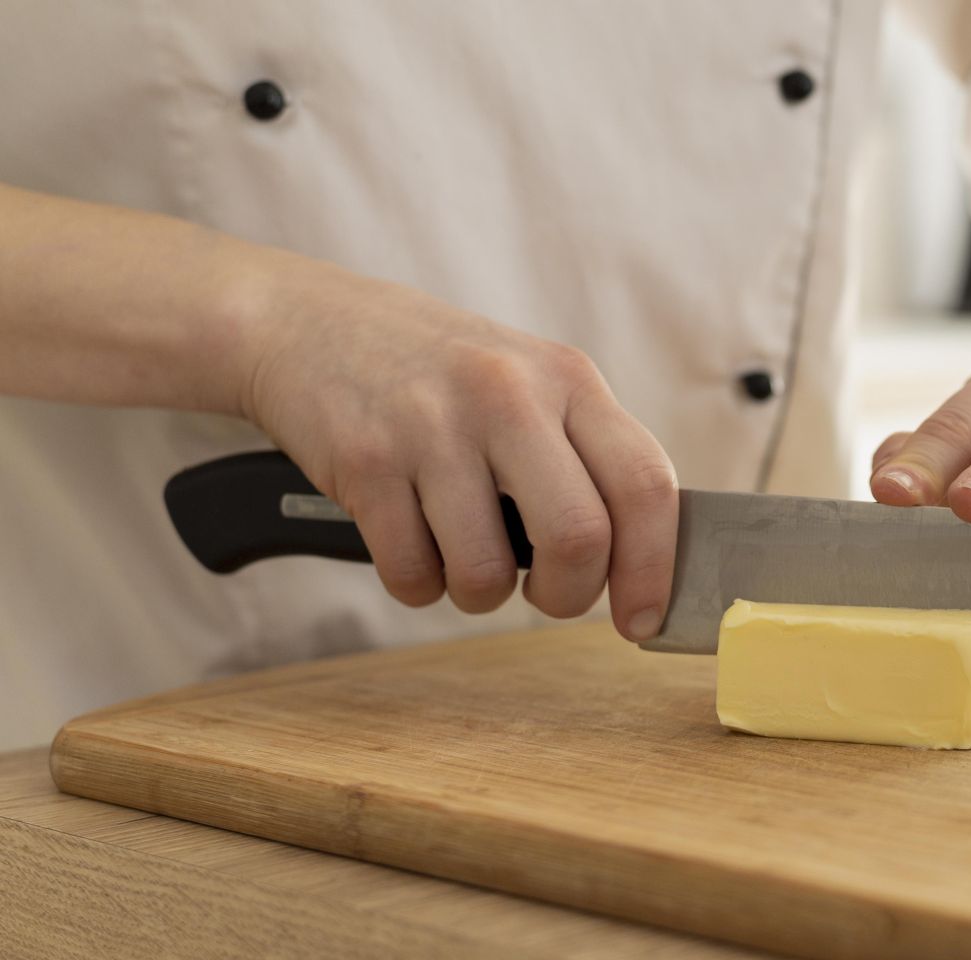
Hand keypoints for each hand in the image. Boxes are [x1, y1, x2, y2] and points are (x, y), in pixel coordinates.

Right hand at [240, 260, 676, 639]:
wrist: (305, 321)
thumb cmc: (439, 376)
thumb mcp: (530, 385)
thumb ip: (588, 458)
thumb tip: (643, 565)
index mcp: (569, 379)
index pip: (645, 484)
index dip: (655, 568)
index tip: (643, 618)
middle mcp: (509, 395)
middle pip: (579, 538)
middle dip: (567, 596)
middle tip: (546, 594)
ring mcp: (434, 426)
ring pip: (486, 572)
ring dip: (479, 594)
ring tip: (464, 557)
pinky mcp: (366, 461)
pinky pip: (413, 573)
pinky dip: (417, 583)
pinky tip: (410, 540)